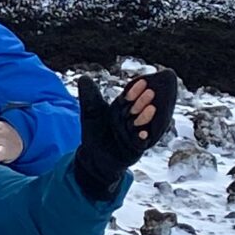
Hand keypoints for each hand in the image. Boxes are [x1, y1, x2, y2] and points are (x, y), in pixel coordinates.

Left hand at [73, 70, 178, 199]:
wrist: (94, 156)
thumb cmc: (95, 132)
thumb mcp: (90, 113)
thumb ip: (89, 96)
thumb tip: (83, 77)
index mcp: (122, 109)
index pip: (129, 97)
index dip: (134, 90)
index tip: (142, 81)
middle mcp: (131, 120)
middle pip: (138, 109)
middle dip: (143, 101)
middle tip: (150, 92)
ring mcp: (135, 134)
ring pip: (142, 124)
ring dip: (146, 118)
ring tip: (151, 109)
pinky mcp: (135, 148)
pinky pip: (140, 142)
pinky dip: (142, 137)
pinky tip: (143, 133)